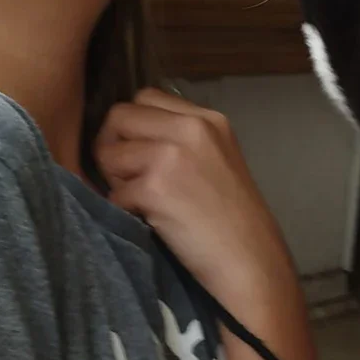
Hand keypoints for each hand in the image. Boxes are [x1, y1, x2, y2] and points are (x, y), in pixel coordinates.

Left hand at [94, 88, 298, 312]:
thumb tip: (130, 136)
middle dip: (114, 146)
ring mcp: (171, 155)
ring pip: (109, 153)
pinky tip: (148, 221)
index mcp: (208, 119)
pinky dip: (123, 209)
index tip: (140, 153)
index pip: (145, 97)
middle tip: (130, 178)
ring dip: (115, 179)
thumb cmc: (234, 220)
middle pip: (119, 116)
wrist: (251, 262)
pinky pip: (114, 191)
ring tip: (142, 201)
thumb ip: (181, 139)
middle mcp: (191, 127)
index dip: (133, 126)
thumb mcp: (217, 159)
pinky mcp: (155, 187)